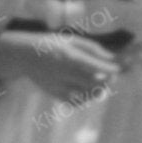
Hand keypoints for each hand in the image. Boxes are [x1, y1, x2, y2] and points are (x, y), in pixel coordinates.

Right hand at [0, 30, 121, 105]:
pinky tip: (88, 92)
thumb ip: (92, 48)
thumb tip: (112, 58)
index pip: (93, 65)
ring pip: (85, 94)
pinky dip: (86, 100)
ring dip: (98, 91)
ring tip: (101, 85)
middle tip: (111, 78)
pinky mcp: (54, 94)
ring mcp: (58, 84)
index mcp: (68, 54)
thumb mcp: (71, 40)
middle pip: (92, 82)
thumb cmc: (52, 44)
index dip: (108, 70)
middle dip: (106, 81)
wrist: (24, 56)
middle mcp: (63, 71)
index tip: (118, 70)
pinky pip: (75, 102)